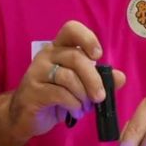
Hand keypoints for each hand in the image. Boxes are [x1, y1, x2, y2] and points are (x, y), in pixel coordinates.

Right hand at [9, 21, 125, 137]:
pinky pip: (60, 94)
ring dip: (83, 95)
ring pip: (68, 78)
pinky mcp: (32, 90)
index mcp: (59, 48)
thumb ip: (100, 80)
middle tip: (100, 97)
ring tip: (85, 107)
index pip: (71, 29)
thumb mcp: (80, 87)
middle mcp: (47, 55)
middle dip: (93, 79)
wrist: (24, 117)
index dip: (87, 38)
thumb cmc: (54, 97)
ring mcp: (37, 72)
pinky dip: (73, 105)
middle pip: (76, 58)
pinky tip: (75, 112)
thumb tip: (121, 77)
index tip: (98, 55)